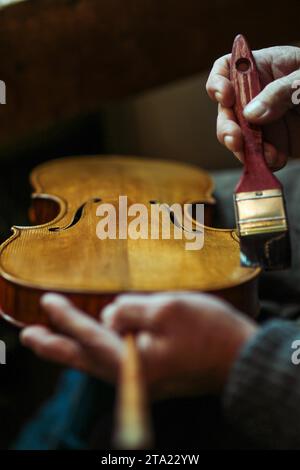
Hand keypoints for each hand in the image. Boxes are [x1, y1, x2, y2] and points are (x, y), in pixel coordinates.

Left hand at [20, 292, 256, 397]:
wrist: (240, 359)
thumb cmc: (209, 332)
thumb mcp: (168, 308)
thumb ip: (130, 309)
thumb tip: (109, 314)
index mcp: (132, 360)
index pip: (88, 334)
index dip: (65, 317)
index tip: (48, 302)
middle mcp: (131, 376)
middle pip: (82, 360)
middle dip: (53, 346)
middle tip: (29, 337)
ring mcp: (141, 379)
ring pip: (94, 364)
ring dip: (70, 351)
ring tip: (50, 341)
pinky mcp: (151, 376)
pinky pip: (110, 365)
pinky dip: (93, 353)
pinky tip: (90, 346)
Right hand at [206, 46, 299, 169]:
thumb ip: (280, 92)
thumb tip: (251, 113)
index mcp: (263, 69)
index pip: (228, 69)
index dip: (219, 82)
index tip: (225, 96)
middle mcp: (257, 96)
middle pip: (226, 110)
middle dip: (226, 126)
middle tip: (235, 138)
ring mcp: (263, 122)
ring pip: (237, 137)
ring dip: (242, 149)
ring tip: (261, 154)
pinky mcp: (272, 144)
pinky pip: (256, 156)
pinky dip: (261, 162)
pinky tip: (275, 159)